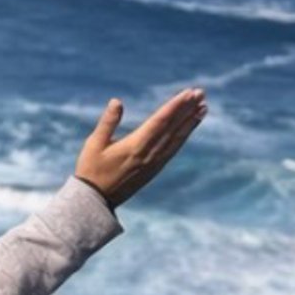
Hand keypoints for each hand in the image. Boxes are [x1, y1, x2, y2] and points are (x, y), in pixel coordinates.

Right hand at [75, 87, 206, 208]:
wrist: (94, 202)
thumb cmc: (91, 171)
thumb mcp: (94, 145)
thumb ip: (107, 123)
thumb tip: (116, 101)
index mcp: (135, 146)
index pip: (160, 121)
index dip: (176, 106)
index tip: (189, 92)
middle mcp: (149, 154)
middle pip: (172, 128)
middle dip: (187, 109)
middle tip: (201, 94)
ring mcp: (153, 163)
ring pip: (176, 139)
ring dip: (190, 123)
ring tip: (203, 108)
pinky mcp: (153, 170)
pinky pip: (172, 150)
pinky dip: (182, 137)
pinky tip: (188, 129)